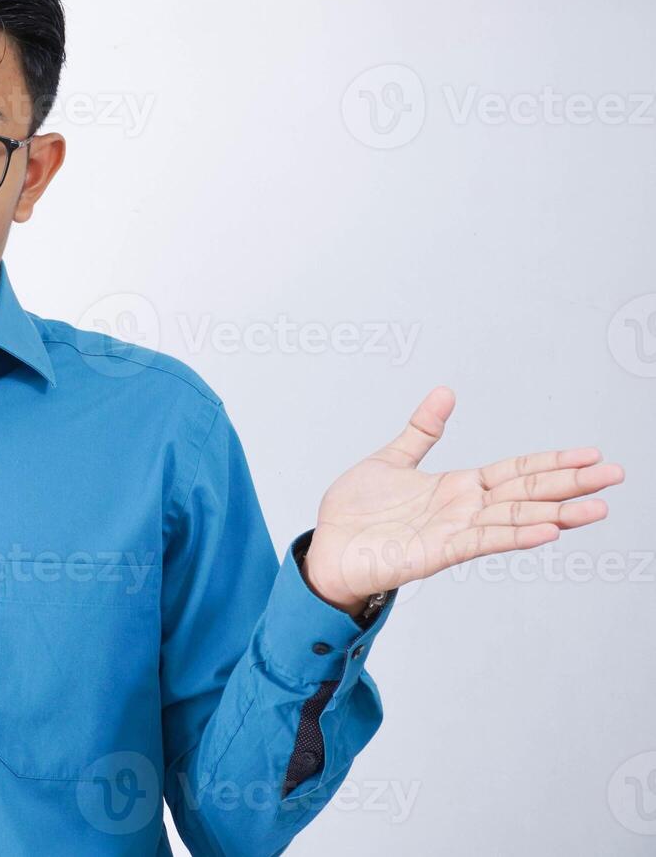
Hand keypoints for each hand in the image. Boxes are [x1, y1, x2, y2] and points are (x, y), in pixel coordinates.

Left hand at [303, 386, 623, 616]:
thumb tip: (444, 392)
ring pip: (515, 519)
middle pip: (526, 492)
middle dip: (570, 483)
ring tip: (597, 507)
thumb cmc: (356, 513)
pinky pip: (483, 541)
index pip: (515, 470)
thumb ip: (422, 430)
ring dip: (557, 513)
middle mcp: (463, 509)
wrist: (328, 548)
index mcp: (456, 486)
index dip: (551, 460)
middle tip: (615, 475)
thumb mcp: (391, 459)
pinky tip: (548, 530)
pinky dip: (516, 535)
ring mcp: (454, 532)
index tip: (590, 453)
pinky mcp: (438, 552)